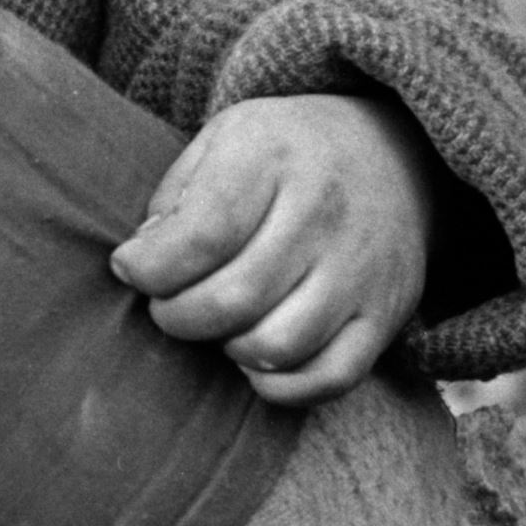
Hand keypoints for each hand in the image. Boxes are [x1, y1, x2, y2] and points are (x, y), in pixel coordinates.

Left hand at [111, 92, 438, 405]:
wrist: (394, 155)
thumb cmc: (286, 155)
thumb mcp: (222, 140)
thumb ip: (176, 198)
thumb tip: (143, 263)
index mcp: (272, 157)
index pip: (201, 235)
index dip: (150, 267)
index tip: (131, 268)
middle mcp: (324, 213)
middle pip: (232, 299)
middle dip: (177, 315)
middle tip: (168, 304)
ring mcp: (361, 268)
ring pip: (277, 346)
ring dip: (227, 348)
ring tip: (217, 324)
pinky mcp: (385, 315)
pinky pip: (330, 378)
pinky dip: (281, 386)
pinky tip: (255, 357)